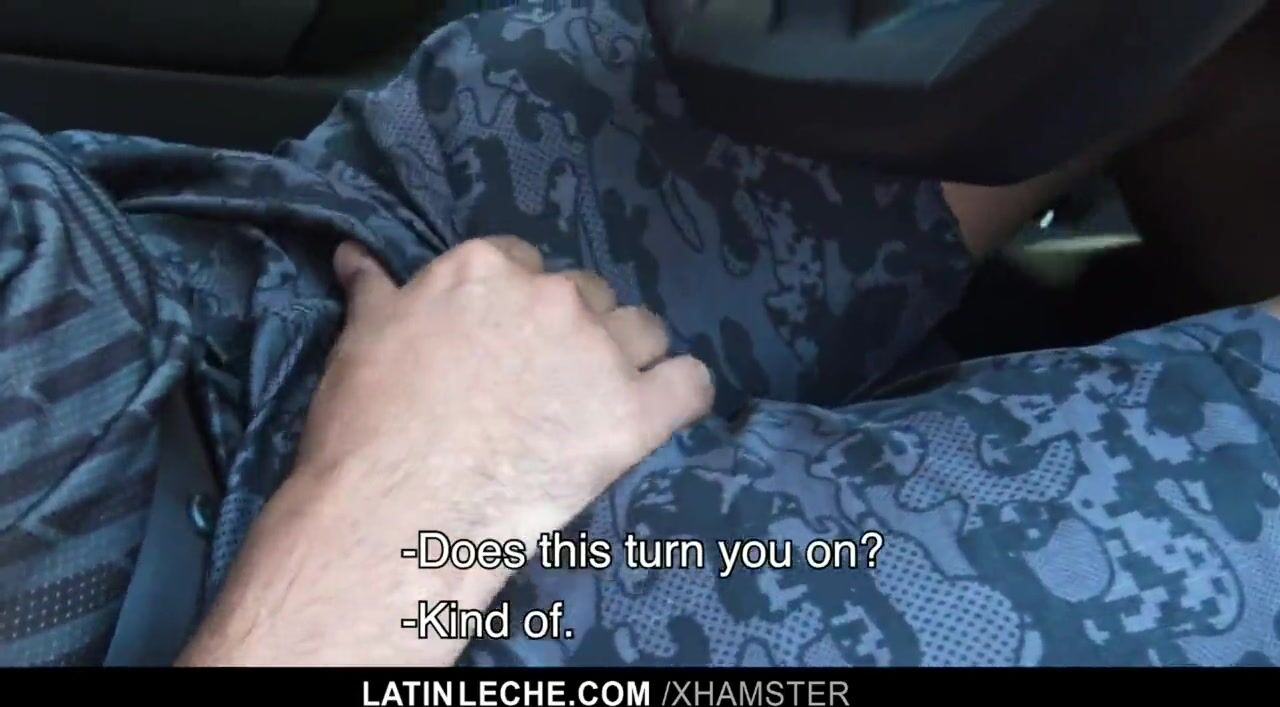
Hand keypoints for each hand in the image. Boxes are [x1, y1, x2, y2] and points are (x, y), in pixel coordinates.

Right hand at [179, 236, 712, 665]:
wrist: (395, 513)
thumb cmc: (367, 425)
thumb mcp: (359, 338)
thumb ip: (373, 289)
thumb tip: (355, 253)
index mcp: (487, 268)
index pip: (522, 263)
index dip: (515, 305)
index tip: (503, 343)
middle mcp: (552, 297)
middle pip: (587, 295)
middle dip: (572, 330)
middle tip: (545, 382)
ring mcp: (600, 354)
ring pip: (644, 331)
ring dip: (628, 357)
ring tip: (598, 399)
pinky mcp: (635, 415)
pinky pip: (690, 384)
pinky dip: (681, 394)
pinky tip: (659, 411)